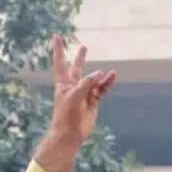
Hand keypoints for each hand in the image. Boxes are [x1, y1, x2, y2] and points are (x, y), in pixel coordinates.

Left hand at [35, 35, 116, 171]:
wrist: (69, 134)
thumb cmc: (66, 115)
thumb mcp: (74, 96)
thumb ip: (86, 83)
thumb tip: (100, 73)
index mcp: (63, 84)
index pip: (61, 62)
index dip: (59, 49)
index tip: (57, 36)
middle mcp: (73, 87)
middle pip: (77, 69)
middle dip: (80, 58)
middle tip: (83, 47)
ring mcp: (83, 94)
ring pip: (94, 80)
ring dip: (101, 76)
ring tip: (110, 71)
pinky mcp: (93, 102)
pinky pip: (102, 89)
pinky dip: (108, 83)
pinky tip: (113, 77)